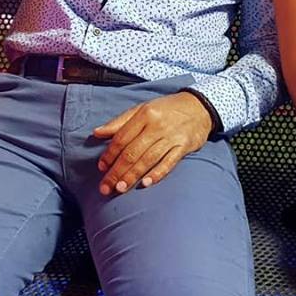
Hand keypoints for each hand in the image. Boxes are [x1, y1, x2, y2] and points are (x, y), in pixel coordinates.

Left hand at [94, 91, 214, 194]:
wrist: (199, 106)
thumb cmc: (166, 109)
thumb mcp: (142, 109)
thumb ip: (120, 122)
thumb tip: (97, 133)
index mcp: (144, 114)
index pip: (122, 138)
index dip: (110, 154)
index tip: (101, 168)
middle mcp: (157, 126)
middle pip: (133, 152)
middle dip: (117, 171)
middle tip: (106, 187)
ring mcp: (171, 137)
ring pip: (148, 159)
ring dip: (133, 175)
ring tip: (120, 189)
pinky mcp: (184, 146)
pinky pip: (169, 162)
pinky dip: (157, 173)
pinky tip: (146, 184)